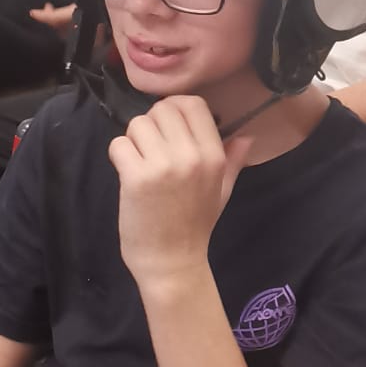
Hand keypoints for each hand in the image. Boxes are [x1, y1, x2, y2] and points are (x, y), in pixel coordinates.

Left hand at [108, 96, 251, 295]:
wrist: (172, 262)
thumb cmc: (195, 227)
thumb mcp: (222, 191)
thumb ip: (232, 161)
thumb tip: (246, 137)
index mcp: (213, 155)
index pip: (193, 104)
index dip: (175, 108)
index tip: (167, 127)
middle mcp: (191, 155)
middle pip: (162, 109)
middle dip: (151, 124)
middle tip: (150, 148)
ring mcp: (163, 166)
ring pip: (137, 124)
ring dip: (133, 140)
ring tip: (139, 162)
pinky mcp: (136, 177)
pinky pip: (119, 144)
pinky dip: (118, 155)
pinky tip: (127, 173)